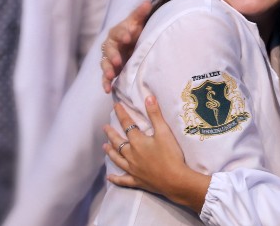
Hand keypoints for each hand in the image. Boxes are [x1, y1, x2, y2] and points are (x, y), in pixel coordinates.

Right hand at [101, 0, 152, 92]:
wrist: (131, 45)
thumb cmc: (134, 32)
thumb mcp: (138, 23)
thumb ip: (140, 14)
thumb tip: (148, 2)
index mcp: (116, 33)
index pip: (117, 32)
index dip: (122, 34)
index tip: (129, 36)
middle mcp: (110, 46)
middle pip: (108, 50)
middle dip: (113, 55)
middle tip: (118, 60)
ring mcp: (109, 59)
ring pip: (105, 64)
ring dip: (107, 70)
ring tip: (111, 75)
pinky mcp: (110, 71)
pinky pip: (105, 77)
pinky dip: (105, 83)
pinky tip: (108, 90)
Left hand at [102, 96, 209, 212]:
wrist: (175, 180)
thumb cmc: (171, 155)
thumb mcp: (164, 132)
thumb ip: (155, 114)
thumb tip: (148, 97)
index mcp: (137, 142)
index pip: (127, 124)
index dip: (121, 114)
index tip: (115, 106)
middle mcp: (131, 155)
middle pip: (117, 142)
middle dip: (111, 133)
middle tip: (104, 127)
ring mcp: (132, 169)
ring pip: (117, 159)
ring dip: (110, 152)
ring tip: (104, 146)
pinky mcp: (136, 181)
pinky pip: (122, 180)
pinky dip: (115, 178)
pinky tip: (109, 177)